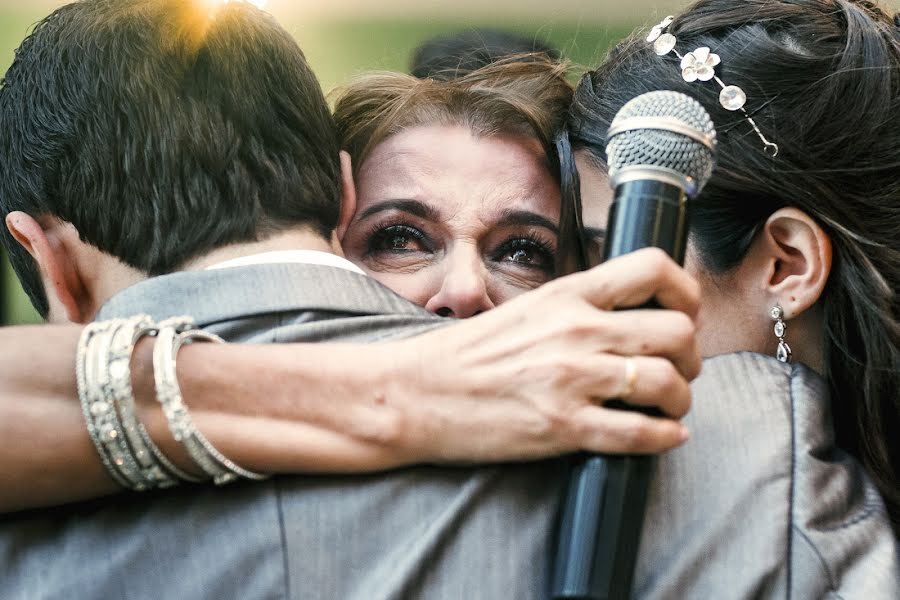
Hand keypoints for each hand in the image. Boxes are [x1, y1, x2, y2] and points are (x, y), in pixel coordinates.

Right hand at [383, 248, 700, 462]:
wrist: (414, 395)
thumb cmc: (462, 356)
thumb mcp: (523, 311)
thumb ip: (574, 309)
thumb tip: (625, 318)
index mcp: (566, 295)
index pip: (654, 269)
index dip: (686, 291)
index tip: (683, 312)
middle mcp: (577, 330)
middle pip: (678, 331)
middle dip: (690, 356)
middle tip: (677, 369)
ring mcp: (573, 379)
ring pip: (669, 383)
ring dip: (680, 400)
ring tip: (667, 407)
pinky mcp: (564, 426)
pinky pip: (642, 433)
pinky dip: (665, 437)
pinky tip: (661, 436)